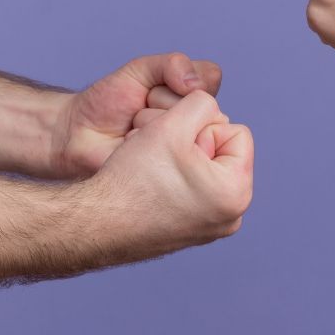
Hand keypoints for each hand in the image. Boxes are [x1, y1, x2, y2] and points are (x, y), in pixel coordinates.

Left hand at [48, 53, 222, 179]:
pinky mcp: (172, 173)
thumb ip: (171, 64)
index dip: (174, 80)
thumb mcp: (140, 70)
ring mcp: (186, 151)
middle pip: (199, 104)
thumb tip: (195, 83)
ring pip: (184, 125)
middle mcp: (197, 126)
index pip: (208, 79)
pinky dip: (141, 141)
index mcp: (195, 100)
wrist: (79, 132)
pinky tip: (130, 146)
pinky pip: (167, 149)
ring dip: (148, 122)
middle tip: (138, 111)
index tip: (149, 89)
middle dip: (158, 100)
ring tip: (133, 129)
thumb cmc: (110, 101)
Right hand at [95, 91, 253, 252]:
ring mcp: (212, 227)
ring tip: (153, 167)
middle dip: (193, 143)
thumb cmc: (132, 178)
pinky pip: (195, 190)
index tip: (174, 145)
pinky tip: (150, 183)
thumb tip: (212, 107)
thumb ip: (202, 102)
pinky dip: (175, 179)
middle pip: (223, 152)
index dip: (202, 127)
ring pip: (207, 169)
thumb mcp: (171, 124)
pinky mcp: (193, 232)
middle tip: (161, 156)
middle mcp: (231, 217)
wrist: (97, 224)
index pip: (237, 132)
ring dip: (182, 158)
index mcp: (236, 193)